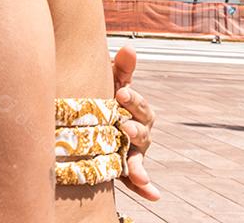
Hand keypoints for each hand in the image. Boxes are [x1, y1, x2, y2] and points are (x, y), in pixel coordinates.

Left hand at [111, 45, 159, 200]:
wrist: (91, 120)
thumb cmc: (103, 96)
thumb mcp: (109, 81)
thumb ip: (120, 68)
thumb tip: (129, 47)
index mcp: (135, 109)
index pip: (138, 104)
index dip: (131, 99)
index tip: (120, 94)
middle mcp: (139, 130)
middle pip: (142, 131)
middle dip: (134, 129)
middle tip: (124, 127)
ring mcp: (133, 150)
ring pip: (138, 156)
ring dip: (139, 164)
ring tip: (136, 172)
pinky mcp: (125, 168)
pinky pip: (136, 180)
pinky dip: (144, 188)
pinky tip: (153, 195)